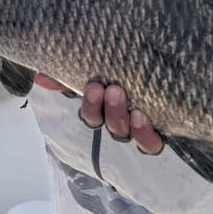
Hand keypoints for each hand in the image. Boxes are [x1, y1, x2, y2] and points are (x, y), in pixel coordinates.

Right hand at [34, 73, 163, 154]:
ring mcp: (138, 129)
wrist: (173, 76)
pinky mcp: (158, 136)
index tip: (91, 84)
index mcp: (105, 107)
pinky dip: (143, 133)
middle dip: (99, 106)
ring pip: (122, 131)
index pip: (89, 112)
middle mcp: (119, 120)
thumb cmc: (131, 73)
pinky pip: (149, 143)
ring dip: (117, 114)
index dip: (87, 102)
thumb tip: (40, 76)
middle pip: (103, 122)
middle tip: (102, 87)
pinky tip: (141, 116)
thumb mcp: (100, 70)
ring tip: (119, 93)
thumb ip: (69, 75)